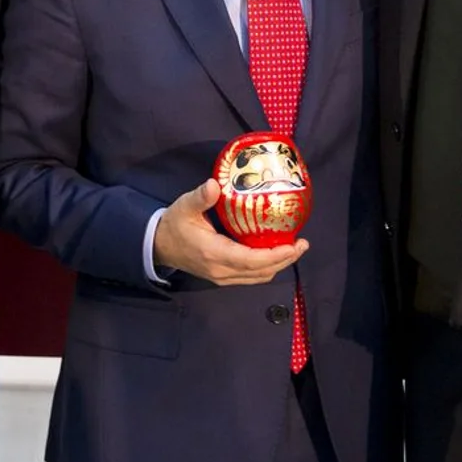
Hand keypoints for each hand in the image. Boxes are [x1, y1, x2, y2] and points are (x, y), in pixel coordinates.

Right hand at [152, 179, 307, 285]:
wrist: (158, 246)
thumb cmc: (174, 224)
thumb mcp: (184, 206)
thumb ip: (200, 197)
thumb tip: (215, 184)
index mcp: (214, 253)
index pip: (252, 260)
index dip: (276, 255)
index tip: (294, 244)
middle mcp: (221, 270)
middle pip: (261, 272)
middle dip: (285, 260)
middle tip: (302, 244)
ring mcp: (222, 277)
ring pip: (258, 277)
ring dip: (278, 265)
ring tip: (294, 248)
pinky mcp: (223, 277)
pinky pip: (251, 276)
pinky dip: (267, 267)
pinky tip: (275, 252)